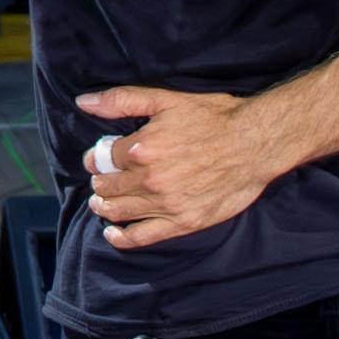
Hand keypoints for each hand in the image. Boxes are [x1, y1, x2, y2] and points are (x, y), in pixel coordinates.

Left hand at [77, 85, 294, 248]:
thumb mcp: (166, 100)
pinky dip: (122, 237)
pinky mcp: (183, 222)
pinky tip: (113, 233)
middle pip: (107, 187)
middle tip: (101, 180)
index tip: (98, 158)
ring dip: (104, 207)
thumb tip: (83, 101)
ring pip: (119, 211)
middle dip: (99, 183)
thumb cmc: (214, 118)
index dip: (95, 158)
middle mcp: (149, 179)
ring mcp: (166, 204)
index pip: (101, 159)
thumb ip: (121, 100)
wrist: (255, 143)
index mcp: (141, 148)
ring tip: (102, 203)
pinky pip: (141, 237)